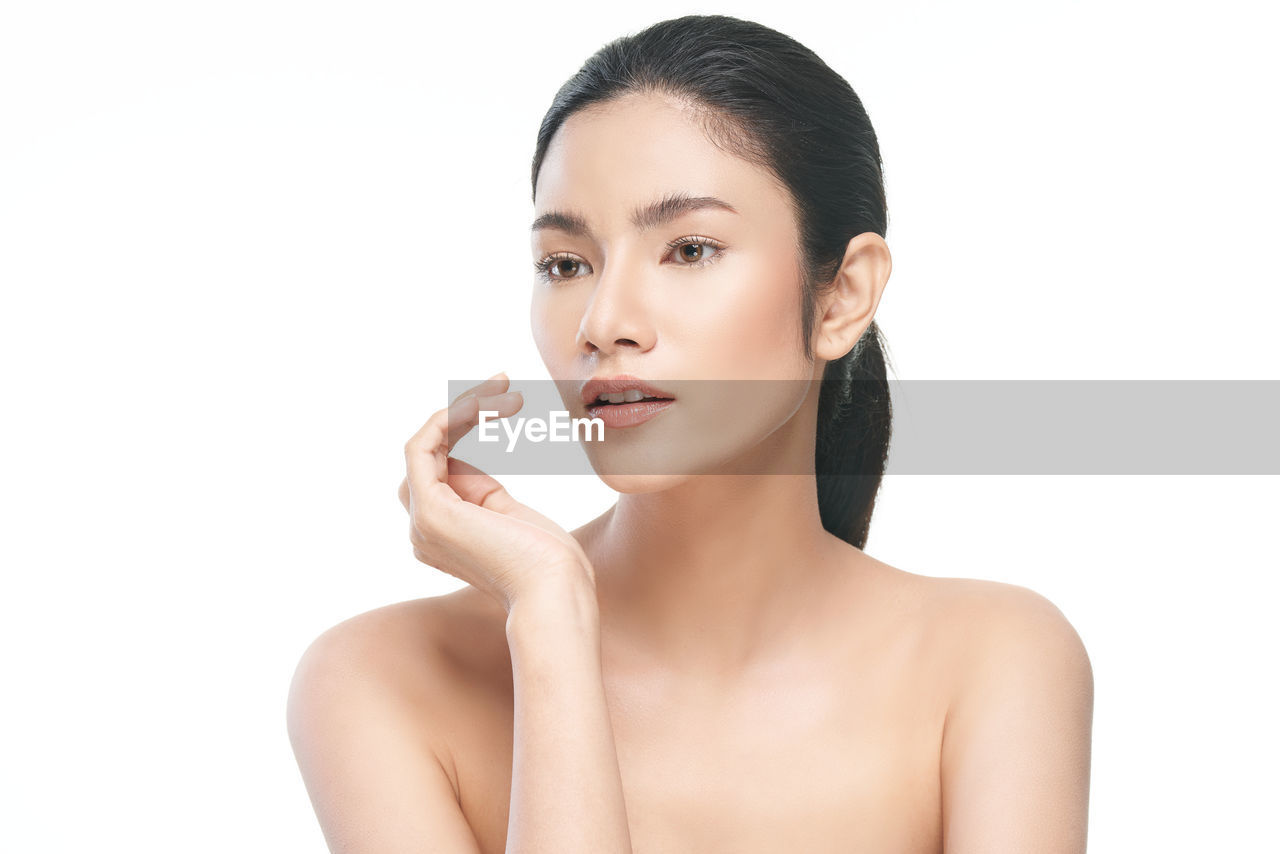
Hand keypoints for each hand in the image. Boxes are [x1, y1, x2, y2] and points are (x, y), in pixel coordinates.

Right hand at [399, 372, 594, 611]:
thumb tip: (466, 464)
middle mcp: (423, 530)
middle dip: (463, 413)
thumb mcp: (512, 516)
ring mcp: (422, 523)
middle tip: (504, 383)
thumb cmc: (550, 561)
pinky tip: (479, 401)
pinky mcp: (431, 512)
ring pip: (424, 446)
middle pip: (428, 455)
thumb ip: (485, 495)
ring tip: (501, 387)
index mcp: (443, 534)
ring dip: (460, 409)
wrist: (558, 589)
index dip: (466, 428)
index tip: (508, 402)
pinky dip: (446, 418)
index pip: (440, 468)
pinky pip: (421, 448)